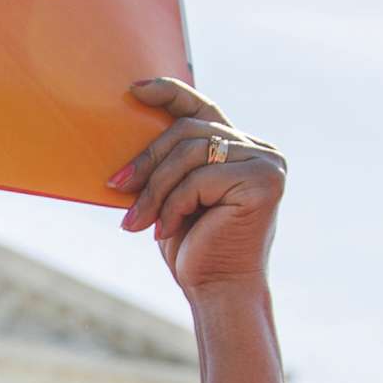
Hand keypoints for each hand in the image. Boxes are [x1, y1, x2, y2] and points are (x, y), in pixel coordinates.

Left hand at [110, 79, 287, 297]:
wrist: (218, 291)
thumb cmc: (193, 246)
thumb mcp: (172, 195)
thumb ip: (169, 162)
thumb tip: (128, 125)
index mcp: (240, 147)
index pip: (202, 108)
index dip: (170, 93)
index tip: (134, 91)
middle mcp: (260, 149)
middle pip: (188, 132)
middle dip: (147, 160)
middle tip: (115, 186)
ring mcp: (266, 163)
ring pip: (190, 153)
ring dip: (155, 188)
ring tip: (135, 220)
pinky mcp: (265, 182)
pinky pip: (199, 180)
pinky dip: (173, 205)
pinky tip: (164, 231)